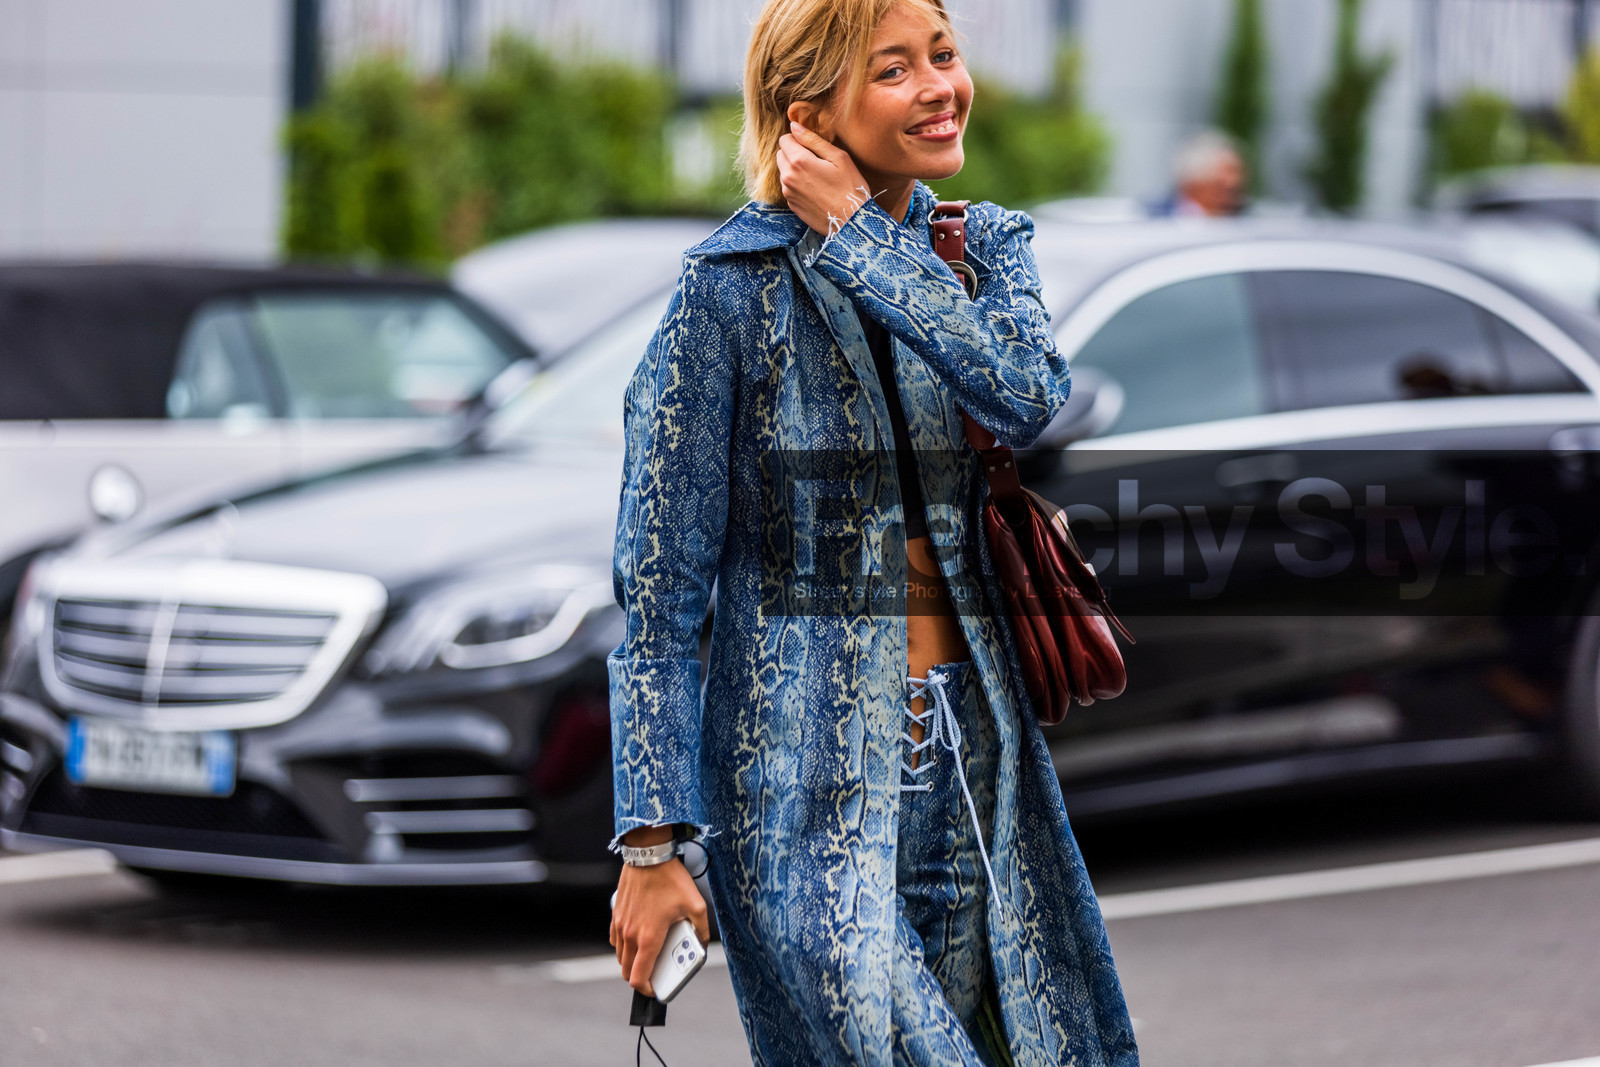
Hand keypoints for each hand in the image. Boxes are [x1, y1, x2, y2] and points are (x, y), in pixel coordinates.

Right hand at [610, 837, 710, 997]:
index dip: (647, 989)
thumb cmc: (670, 879)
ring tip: (648, 956)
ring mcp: (621, 924)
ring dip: (631, 962)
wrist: (648, 855)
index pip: (639, 977)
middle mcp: (630, 934)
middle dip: (639, 978)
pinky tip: (637, 938)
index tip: (656, 989)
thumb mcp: (696, 904)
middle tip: (655, 973)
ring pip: (620, 956)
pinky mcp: (616, 914)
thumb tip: (701, 943)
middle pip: (627, 971)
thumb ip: (701, 929)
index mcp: (649, 937)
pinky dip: (624, 946)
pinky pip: (615, 940)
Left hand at [776, 121, 871, 237]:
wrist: (851, 222)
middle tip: (816, 161)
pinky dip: (797, 184)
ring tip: (817, 177)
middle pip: (781, 154)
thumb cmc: (850, 188)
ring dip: (795, 169)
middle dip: (794, 153)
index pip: (784, 139)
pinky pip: (788, 187)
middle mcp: (787, 177)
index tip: (813, 147)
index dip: (798, 139)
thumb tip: (794, 126)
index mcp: (799, 161)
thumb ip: (813, 140)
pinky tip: (815, 189)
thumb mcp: (838, 158)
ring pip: (783, 171)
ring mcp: (788, 192)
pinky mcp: (791, 205)